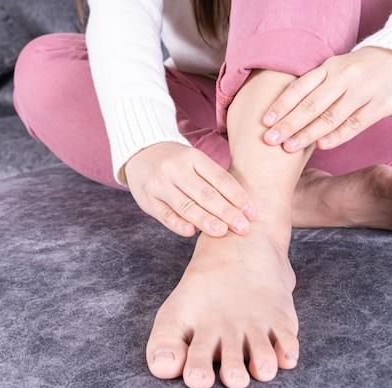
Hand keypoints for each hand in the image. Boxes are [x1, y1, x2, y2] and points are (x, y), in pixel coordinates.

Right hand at [124, 142, 255, 236]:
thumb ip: (213, 179)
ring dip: (206, 220)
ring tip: (222, 232)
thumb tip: (241, 207)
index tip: (251, 213)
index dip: (237, 196)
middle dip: (226, 212)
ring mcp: (159, 185)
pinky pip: (165, 215)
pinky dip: (178, 224)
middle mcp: (175, 169)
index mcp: (193, 157)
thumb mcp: (194, 160)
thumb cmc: (176, 161)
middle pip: (205, 194)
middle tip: (243, 227)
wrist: (139, 152)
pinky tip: (192, 232)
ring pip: (186, 205)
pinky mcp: (147, 200)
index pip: (219, 178)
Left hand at [261, 46, 391, 151]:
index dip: (281, 105)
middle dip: (288, 123)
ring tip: (288, 147)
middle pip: (312, 104)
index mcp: (329, 68)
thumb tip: (277, 113)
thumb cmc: (357, 71)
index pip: (300, 87)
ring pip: (331, 116)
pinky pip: (355, 123)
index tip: (264, 121)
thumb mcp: (334, 69)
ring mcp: (363, 91)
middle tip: (268, 139)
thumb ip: (312, 87)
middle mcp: (345, 77)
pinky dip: (337, 135)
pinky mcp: (381, 105)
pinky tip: (320, 146)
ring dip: (307, 133)